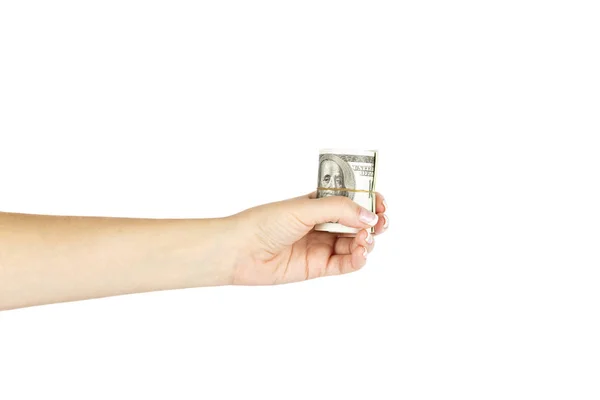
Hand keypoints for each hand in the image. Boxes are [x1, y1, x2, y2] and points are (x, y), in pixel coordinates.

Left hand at [228, 192, 388, 284]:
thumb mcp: (304, 208)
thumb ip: (338, 210)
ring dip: (366, 241)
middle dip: (373, 222)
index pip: (351, 199)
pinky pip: (345, 264)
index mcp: (317, 203)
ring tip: (364, 240)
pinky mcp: (317, 267)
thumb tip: (370, 216)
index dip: (368, 201)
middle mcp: (321, 224)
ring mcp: (320, 245)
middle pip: (357, 223)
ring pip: (354, 244)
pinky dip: (357, 259)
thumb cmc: (265, 222)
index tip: (381, 202)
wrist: (240, 250)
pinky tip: (360, 254)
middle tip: (382, 222)